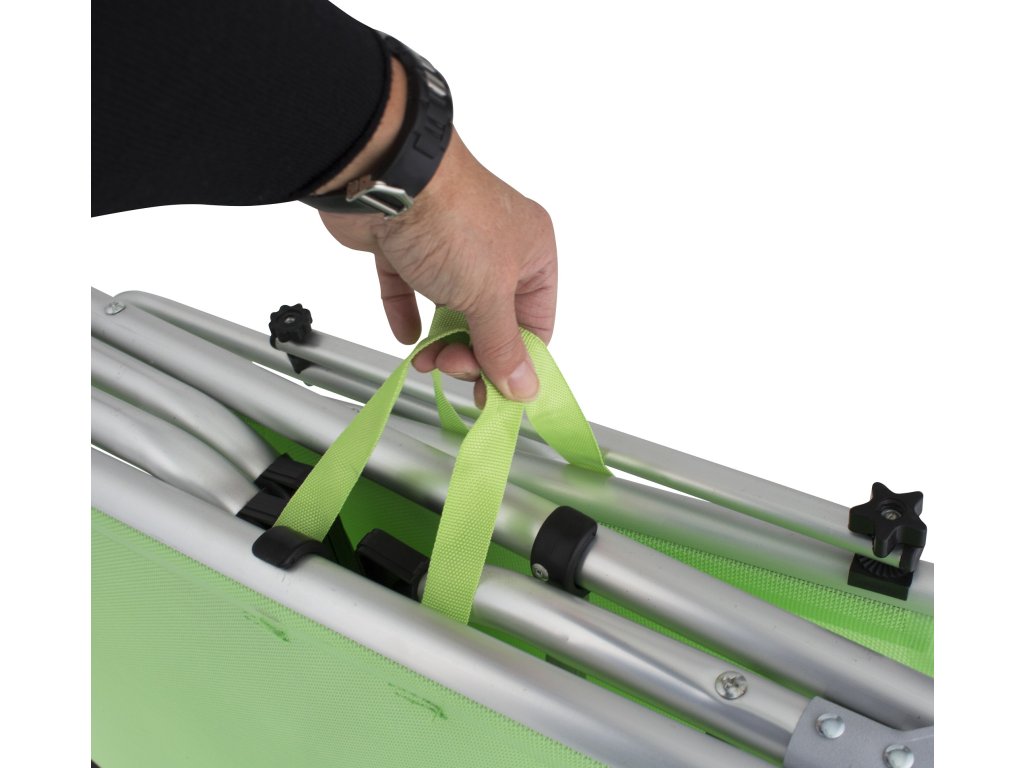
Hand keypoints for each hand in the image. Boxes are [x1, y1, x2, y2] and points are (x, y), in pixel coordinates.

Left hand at [319, 126, 556, 401]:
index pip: (535, 323)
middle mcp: (496, 246)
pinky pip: (412, 288)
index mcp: (533, 251)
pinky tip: (407, 335)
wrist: (384, 176)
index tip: (494, 393)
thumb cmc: (451, 218)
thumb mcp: (488, 296)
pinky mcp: (408, 244)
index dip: (516, 363)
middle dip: (471, 352)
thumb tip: (523, 386)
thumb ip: (502, 347)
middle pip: (492, 320)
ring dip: (441, 341)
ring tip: (427, 359)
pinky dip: (409, 314)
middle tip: (452, 366)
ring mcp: (451, 243)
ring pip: (452, 308)